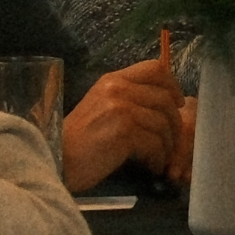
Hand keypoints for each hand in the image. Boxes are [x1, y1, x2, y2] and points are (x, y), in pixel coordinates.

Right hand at [61, 58, 186, 191]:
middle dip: (174, 123)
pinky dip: (157, 158)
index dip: (173, 85)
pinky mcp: (124, 132)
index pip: (155, 68)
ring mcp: (121, 109)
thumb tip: (161, 105)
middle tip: (172, 141)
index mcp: (112, 80)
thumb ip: (125, 99)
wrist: (57, 159)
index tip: (178, 103)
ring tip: (160, 158)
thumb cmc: (78, 139)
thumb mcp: (100, 106)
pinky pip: (155, 143)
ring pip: (163, 122)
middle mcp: (118, 89)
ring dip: (167, 145)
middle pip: (165, 98)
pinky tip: (151, 166)